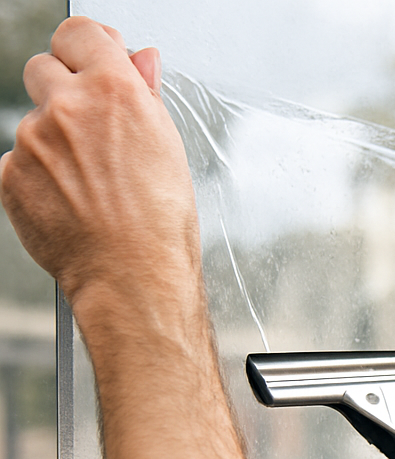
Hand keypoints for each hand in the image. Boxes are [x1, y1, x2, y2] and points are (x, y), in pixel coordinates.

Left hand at [0, 18, 202, 351]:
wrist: (133, 278)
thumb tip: (140, 61)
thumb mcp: (168, 151)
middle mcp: (67, 108)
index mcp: (114, 93)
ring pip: (33, 124)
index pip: (80, 34)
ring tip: (89, 187)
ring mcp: (32, 140)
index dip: (86, 49)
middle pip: (43, 68)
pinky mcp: (10, 174)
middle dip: (62, 91)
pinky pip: (18, 163)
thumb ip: (145, 95)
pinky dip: (39, 180)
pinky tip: (70, 204)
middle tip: (89, 134)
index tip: (91, 64)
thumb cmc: (161, 226)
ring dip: (53, 144)